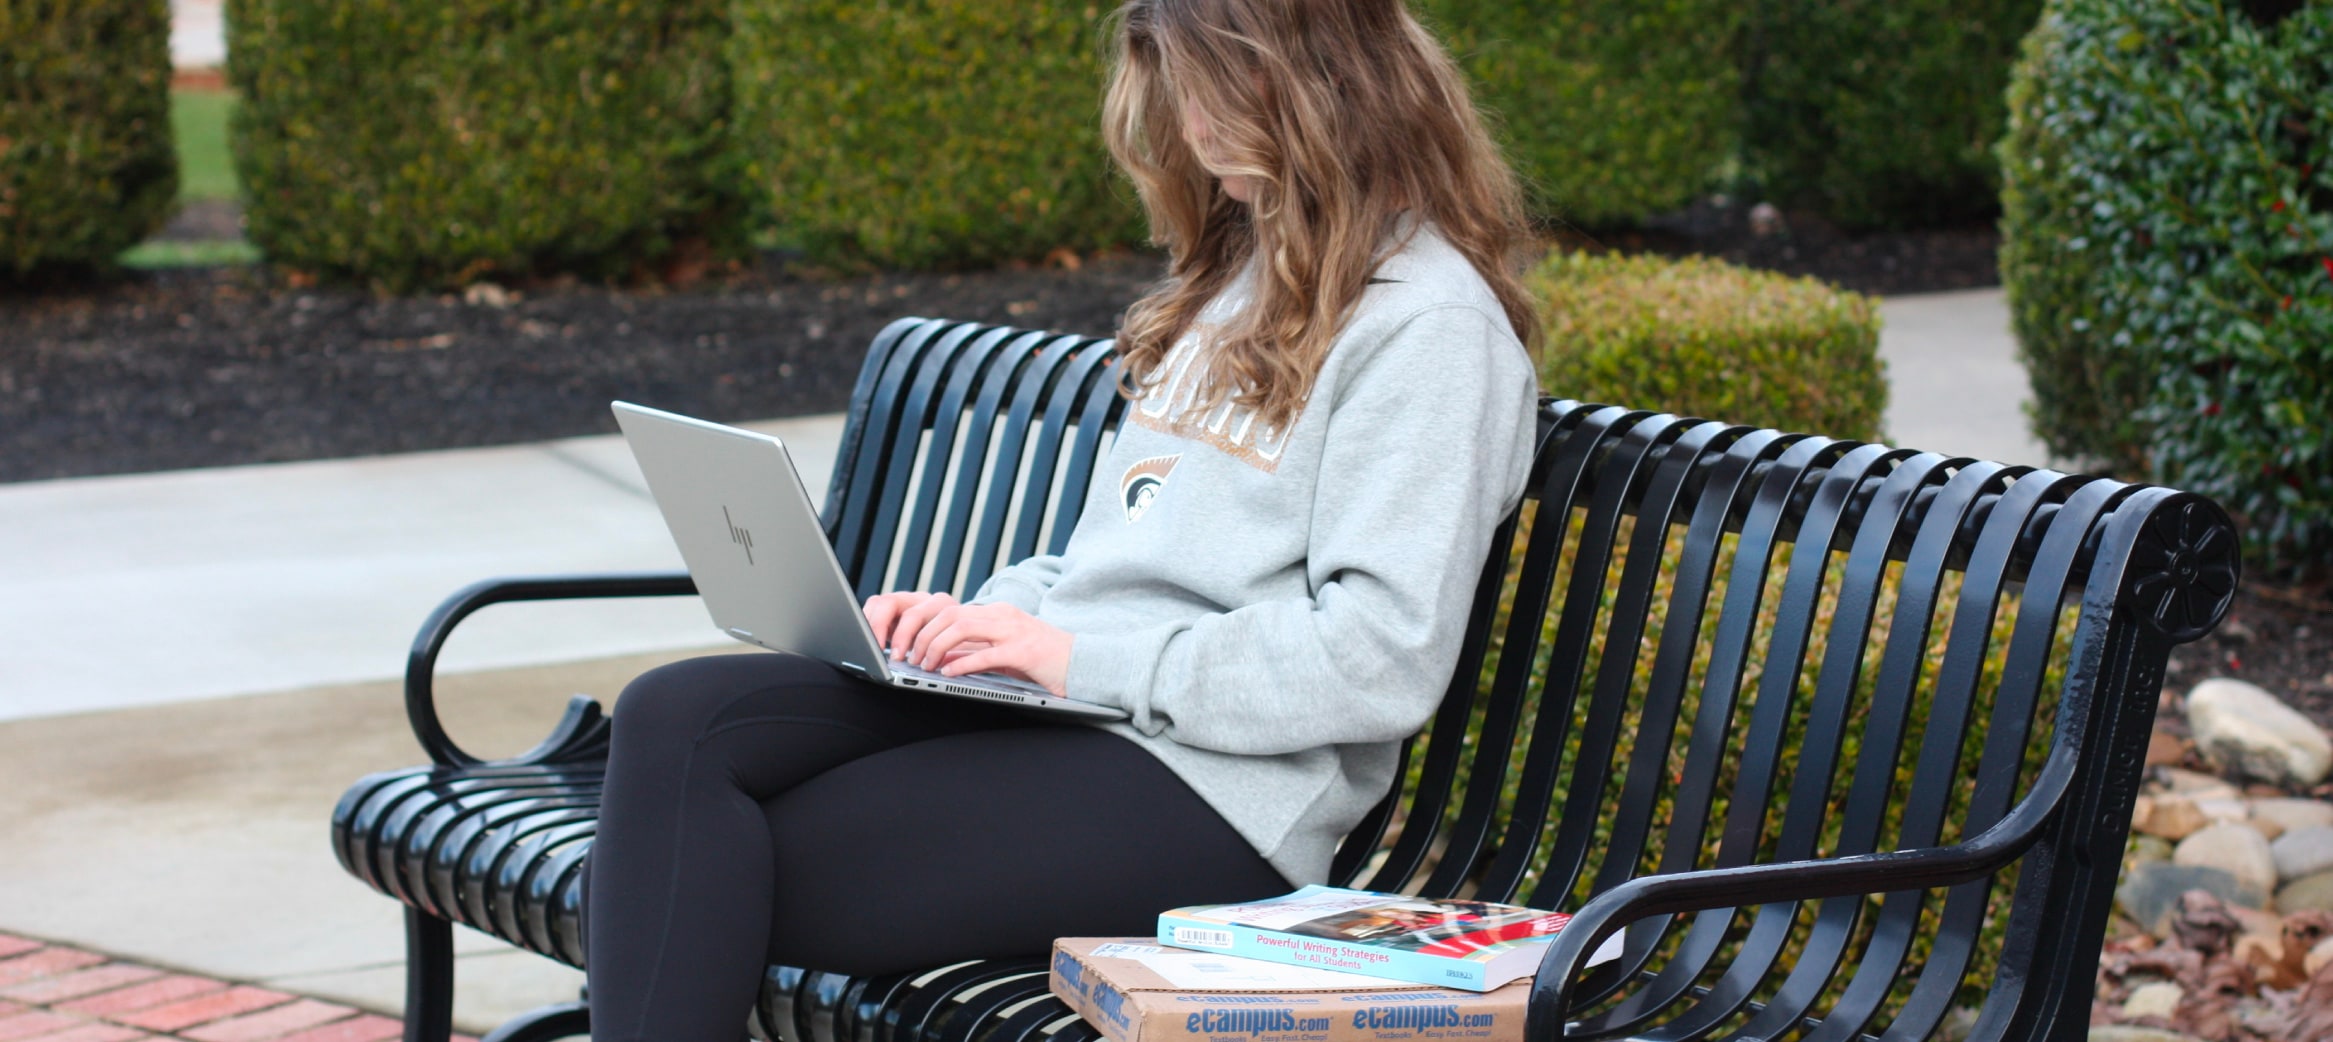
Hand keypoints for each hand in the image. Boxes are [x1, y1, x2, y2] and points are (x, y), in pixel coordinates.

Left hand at [862, 593, 1072, 696]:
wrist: (1085, 664)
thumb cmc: (1044, 661)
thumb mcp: (1004, 651)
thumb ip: (975, 650)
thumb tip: (941, 657)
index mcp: (998, 613)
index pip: (950, 610)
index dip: (924, 627)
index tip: (910, 647)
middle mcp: (1003, 616)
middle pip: (949, 615)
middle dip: (923, 636)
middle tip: (911, 658)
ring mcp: (1014, 632)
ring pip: (961, 628)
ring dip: (936, 647)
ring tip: (926, 665)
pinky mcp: (1024, 652)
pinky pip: (984, 654)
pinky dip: (961, 664)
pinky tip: (948, 674)